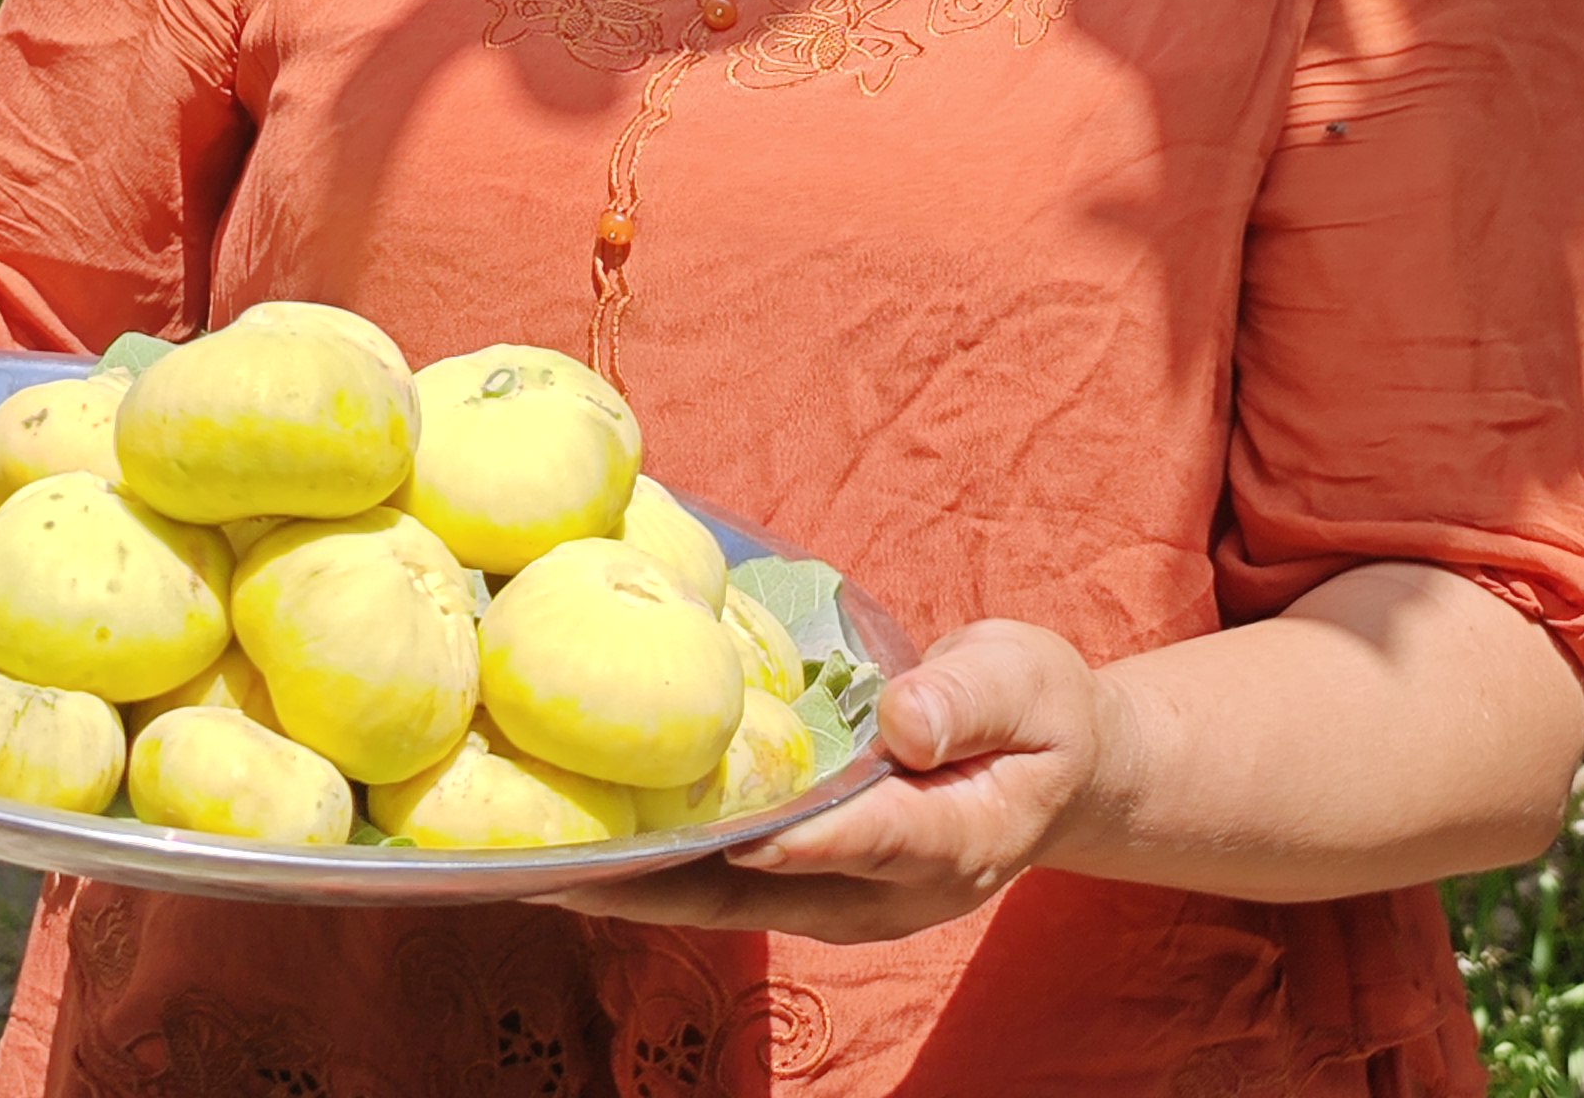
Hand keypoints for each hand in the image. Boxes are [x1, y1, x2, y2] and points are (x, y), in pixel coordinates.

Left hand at [545, 619, 1116, 944]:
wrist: (1054, 767)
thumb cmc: (1040, 714)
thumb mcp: (1028, 683)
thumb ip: (968, 699)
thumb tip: (904, 721)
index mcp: (948, 840)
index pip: (853, 841)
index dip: (780, 838)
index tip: (700, 831)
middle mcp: (881, 892)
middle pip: (751, 894)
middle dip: (651, 886)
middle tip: (549, 868)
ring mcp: (840, 899)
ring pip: (720, 902)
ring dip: (631, 887)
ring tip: (529, 865)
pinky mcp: (807, 883)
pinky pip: (719, 883)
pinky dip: (652, 869)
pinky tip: (580, 844)